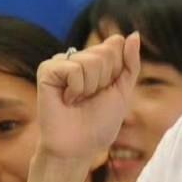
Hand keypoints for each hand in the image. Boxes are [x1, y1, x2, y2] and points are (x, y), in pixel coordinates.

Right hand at [36, 32, 140, 164]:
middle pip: (106, 52)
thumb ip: (130, 63)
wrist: (78, 147)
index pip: (116, 44)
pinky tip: (66, 100)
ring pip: (91, 60)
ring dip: (90, 88)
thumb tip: (133, 35)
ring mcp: (62, 62)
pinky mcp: (47, 70)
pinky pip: (73, 68)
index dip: (118, 71)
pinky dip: (76, 88)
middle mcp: (79, 58)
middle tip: (90, 98)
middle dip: (105, 80)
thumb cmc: (99, 123)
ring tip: (77, 101)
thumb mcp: (123, 92)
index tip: (108, 90)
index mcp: (97, 60)